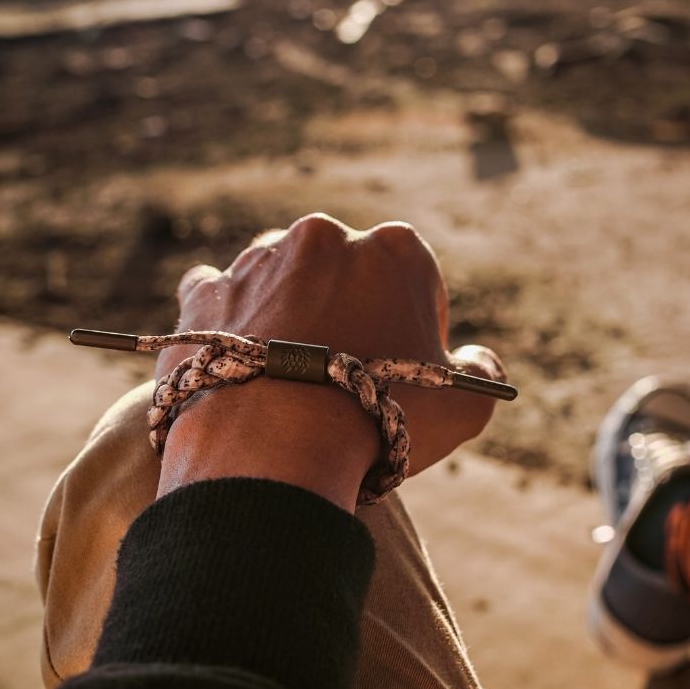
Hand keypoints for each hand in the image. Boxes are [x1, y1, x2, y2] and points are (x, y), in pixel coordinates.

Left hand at [156, 214, 505, 509]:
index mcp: (394, 250)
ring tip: (290, 379)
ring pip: (282, 280)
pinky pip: (218, 296)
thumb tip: (475, 358)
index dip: (413, 329)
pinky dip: (228, 320)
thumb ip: (482, 369)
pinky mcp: (206, 295)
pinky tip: (237, 361)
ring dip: (289, 315)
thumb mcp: (467, 403)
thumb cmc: (379, 419)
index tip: (402, 372)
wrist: (273, 450)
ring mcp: (258, 262)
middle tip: (345, 378)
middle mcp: (325, 238)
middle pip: (345, 276)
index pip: (415, 281)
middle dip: (348, 314)